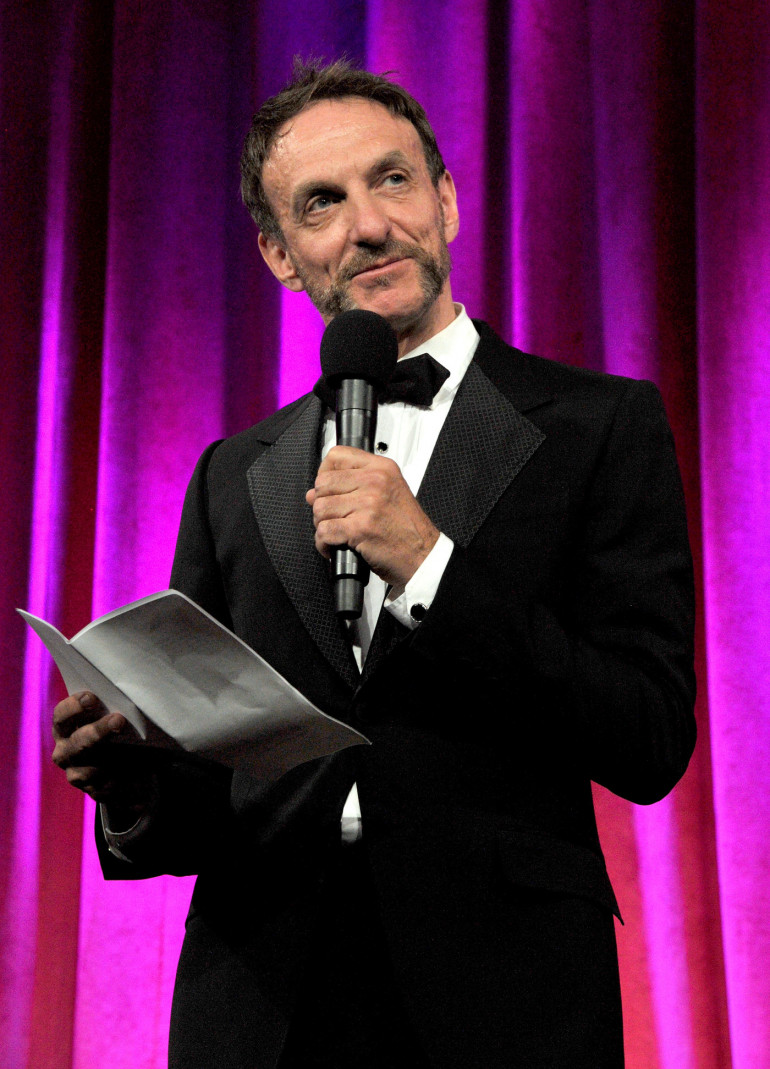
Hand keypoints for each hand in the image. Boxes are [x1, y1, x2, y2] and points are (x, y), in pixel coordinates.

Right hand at [52, 692, 152, 815]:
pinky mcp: (92, 792)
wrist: (123, 764)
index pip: (61, 716)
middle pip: (77, 743)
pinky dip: (122, 786)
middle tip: (119, 720)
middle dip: (98, 732)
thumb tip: (130, 705)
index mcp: (64, 728)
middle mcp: (65, 752)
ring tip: (133, 754)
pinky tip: (136, 782)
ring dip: (111, 762)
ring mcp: (76, 774)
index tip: (92, 698)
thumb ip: (111, 711)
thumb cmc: (114, 730)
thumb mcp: (109, 717)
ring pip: (89, 771)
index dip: (74, 707)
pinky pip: (106, 790)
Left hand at [306, 446, 438, 588]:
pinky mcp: (360, 528)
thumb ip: (353, 487)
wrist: (423, 556)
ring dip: (322, 525)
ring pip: (320, 508)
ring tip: (335, 533)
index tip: (329, 488)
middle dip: (322, 504)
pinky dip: (323, 544)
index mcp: (382, 468)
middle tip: (333, 517)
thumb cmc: (408, 529)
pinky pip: (324, 531)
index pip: (337, 456)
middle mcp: (375, 482)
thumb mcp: (388, 494)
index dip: (325, 473)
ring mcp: (368, 504)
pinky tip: (334, 547)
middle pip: (323, 483)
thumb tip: (313, 493)